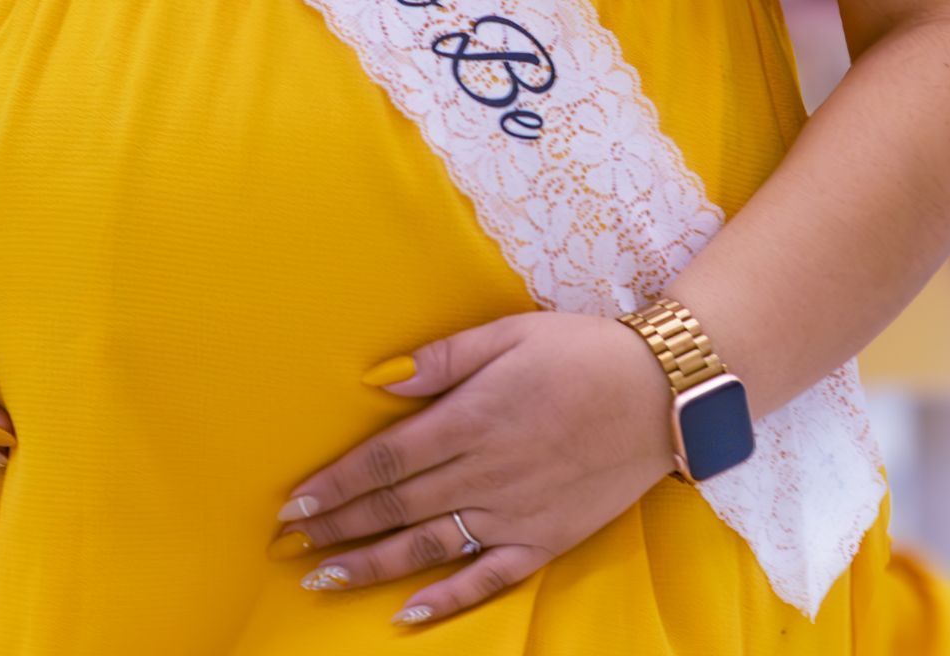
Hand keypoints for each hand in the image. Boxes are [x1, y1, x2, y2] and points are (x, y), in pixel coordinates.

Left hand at [273, 312, 674, 627]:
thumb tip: (383, 380)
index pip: (387, 459)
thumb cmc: (580, 350)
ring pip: (429, 546)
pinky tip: (407, 615)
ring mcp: (514, 512)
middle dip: (338, 525)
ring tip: (324, 577)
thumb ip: (445, 358)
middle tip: (289, 543)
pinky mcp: (544, 540)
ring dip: (371, 565)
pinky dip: (446, 600)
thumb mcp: (509, 333)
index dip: (338, 482)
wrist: (660, 394)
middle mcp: (486, 472)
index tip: (295, 501)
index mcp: (472, 417)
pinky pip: (487, 578)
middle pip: (397, 506)